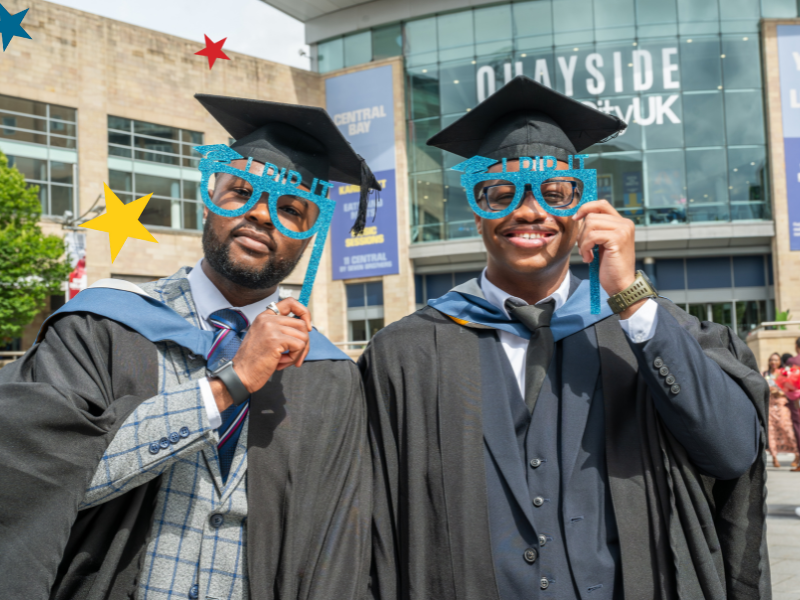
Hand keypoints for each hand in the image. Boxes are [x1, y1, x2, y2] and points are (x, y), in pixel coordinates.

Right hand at [211, 298, 311, 412]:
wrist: (240, 375)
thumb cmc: (253, 361)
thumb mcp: (265, 338)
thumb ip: (281, 330)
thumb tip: (305, 331)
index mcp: (265, 317)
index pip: (290, 302)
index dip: (303, 312)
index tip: (307, 328)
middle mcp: (267, 319)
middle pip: (301, 324)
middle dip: (304, 343)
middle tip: (295, 356)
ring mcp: (271, 328)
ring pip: (303, 336)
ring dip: (298, 353)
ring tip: (285, 361)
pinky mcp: (276, 340)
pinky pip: (300, 346)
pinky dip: (294, 357)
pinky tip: (281, 363)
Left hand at [572, 200, 642, 317]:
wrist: (621, 284)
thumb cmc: (610, 266)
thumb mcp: (602, 243)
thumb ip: (597, 229)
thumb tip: (580, 216)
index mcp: (622, 223)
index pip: (601, 204)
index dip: (586, 208)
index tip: (576, 218)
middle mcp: (625, 223)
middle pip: (591, 216)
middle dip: (582, 233)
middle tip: (584, 249)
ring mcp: (623, 230)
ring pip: (590, 225)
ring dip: (583, 242)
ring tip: (587, 254)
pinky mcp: (617, 238)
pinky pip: (591, 236)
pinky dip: (585, 248)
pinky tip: (590, 258)